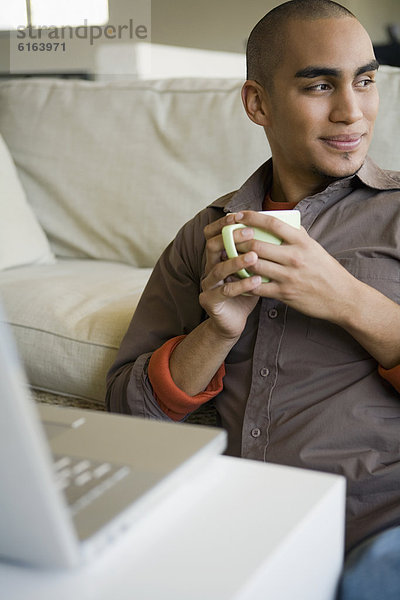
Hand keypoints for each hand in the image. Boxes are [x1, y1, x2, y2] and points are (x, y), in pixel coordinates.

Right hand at [200, 213, 261, 339]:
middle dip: (231, 238)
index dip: (224, 224)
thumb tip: (281, 229)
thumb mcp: (253, 269)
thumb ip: (260, 251)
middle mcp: (209, 267)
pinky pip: (225, 290)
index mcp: (218, 256)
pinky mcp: (209, 300)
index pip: (214, 233)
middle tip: (250, 233)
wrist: (233, 321)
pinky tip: (256, 281)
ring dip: (237, 261)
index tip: (240, 215)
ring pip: (219, 269)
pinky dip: (241, 285)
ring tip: (254, 257)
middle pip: (212, 246)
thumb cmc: (246, 292)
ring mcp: (208, 284)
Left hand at [229, 211, 358, 324]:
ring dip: (238, 261)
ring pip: (254, 266)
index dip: (251, 217)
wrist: (342, 298)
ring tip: (228, 257)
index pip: (272, 223)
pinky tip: (235, 279)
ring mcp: (288, 276)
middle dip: (238, 241)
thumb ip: (298, 234)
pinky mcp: (284, 294)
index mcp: (301, 242)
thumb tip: (284, 221)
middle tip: (227, 239)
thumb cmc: (327, 271)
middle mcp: (294, 257)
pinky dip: (244, 283)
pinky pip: (257, 287)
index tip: (238, 215)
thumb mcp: (315, 248)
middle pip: (257, 245)